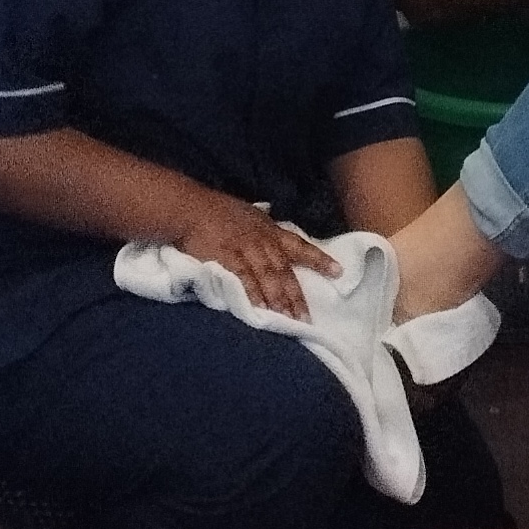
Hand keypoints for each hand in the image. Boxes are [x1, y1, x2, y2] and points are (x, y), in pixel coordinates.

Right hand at [166, 191, 340, 321]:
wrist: (190, 208)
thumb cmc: (218, 211)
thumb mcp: (249, 215)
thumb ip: (264, 230)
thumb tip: (278, 240)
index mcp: (269, 230)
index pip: (299, 246)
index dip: (319, 259)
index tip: (338, 272)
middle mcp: (262, 240)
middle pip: (284, 270)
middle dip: (296, 295)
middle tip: (306, 318)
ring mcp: (245, 248)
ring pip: (268, 277)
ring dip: (279, 300)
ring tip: (288, 321)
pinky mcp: (226, 257)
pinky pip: (243, 278)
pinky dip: (253, 294)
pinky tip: (260, 309)